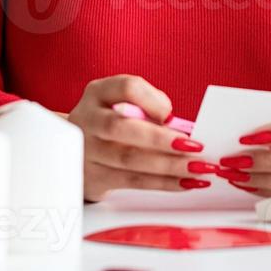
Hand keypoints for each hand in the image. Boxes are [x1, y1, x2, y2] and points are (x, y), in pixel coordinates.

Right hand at [68, 75, 210, 201]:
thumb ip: (150, 108)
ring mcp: (86, 151)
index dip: (152, 101)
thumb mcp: (122, 104)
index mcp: (98, 93)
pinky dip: (163, 183)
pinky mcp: (94, 178)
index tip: (171, 116)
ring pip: (129, 159)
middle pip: (121, 128)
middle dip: (161, 139)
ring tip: (196, 167)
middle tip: (193, 146)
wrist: (74, 150)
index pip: (126, 88)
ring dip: (169, 165)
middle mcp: (88, 119)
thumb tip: (182, 127)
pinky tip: (184, 182)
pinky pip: (132, 181)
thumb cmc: (110, 123)